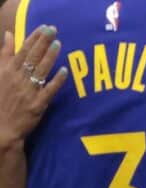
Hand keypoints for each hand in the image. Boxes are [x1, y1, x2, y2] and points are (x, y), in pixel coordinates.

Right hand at [0, 25, 67, 147]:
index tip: (44, 28)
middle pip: (32, 57)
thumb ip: (5, 54)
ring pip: (40, 71)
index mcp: (7, 71)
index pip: (23, 50)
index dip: (34, 38)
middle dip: (43, 42)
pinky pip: (49, 90)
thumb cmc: (0, 99)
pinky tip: (64, 70)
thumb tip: (8, 34)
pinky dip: (56, 80)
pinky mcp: (37, 105)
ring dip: (50, 56)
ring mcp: (28, 91)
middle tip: (54, 30)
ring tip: (58, 44)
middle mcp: (18, 79)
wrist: (1, 127)